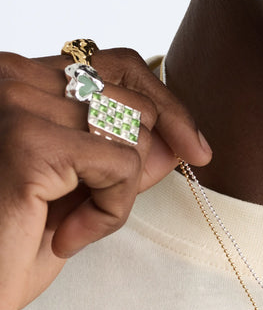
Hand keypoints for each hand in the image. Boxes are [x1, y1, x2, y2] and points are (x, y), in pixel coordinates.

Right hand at [0, 48, 210, 309]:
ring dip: (117, 196)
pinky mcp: (30, 141)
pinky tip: (67, 237)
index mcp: (20, 79)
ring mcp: (18, 102)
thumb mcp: (80, 193)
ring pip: (133, 135)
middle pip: (134, 101)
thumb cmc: (10, 245)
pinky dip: (110, 212)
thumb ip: (122, 157)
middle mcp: (13, 76)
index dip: (166, 104)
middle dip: (134, 166)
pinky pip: (123, 167)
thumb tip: (178, 140)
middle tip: (88, 212)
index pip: (117, 64)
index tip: (196, 149)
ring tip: (70, 227)